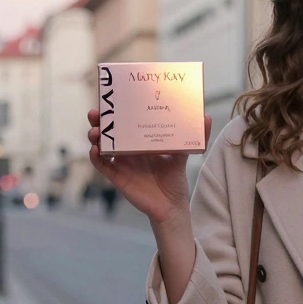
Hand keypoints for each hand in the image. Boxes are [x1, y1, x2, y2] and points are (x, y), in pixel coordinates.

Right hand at [87, 109, 211, 224]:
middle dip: (99, 120)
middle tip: (96, 112)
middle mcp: (128, 148)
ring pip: (101, 145)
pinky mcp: (117, 176)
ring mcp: (121, 162)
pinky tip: (95, 150)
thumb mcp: (184, 154)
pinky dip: (95, 157)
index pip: (125, 121)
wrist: (171, 205)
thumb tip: (207, 117)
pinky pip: (102, 165)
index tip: (112, 98)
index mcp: (141, 140)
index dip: (116, 110)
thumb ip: (195, 137)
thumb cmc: (174, 179)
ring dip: (95, 136)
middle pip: (109, 130)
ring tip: (95, 131)